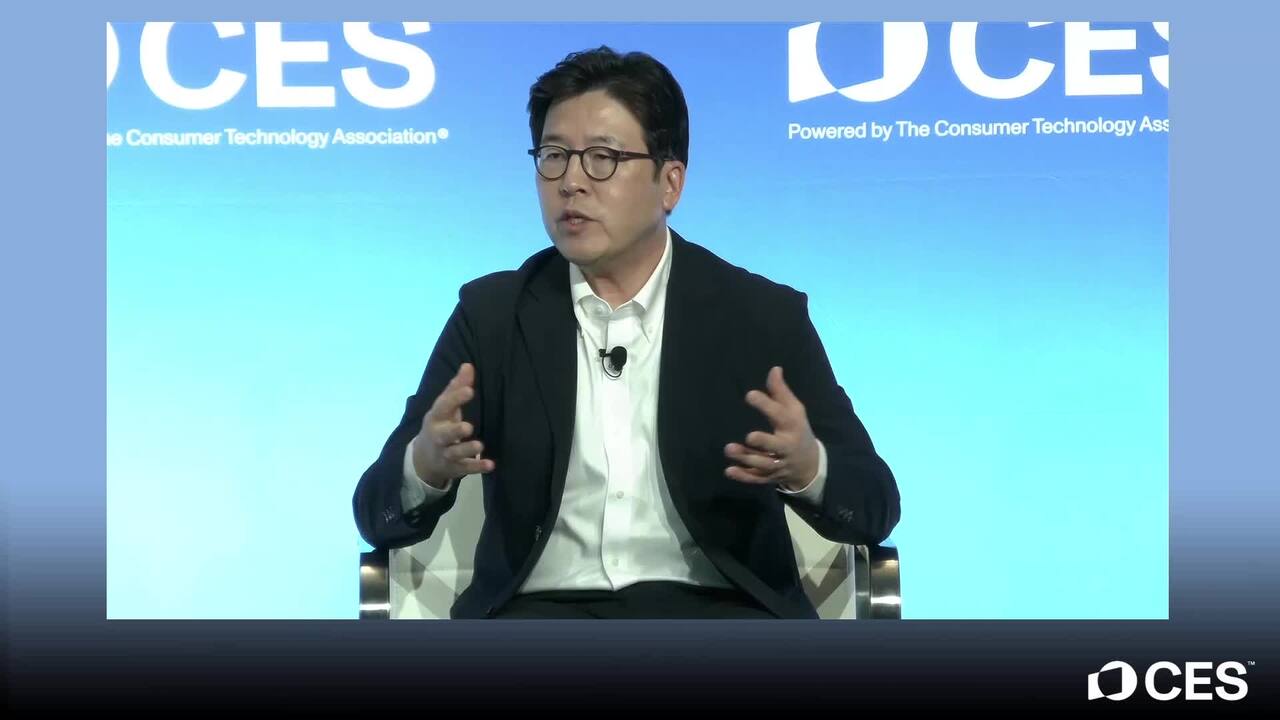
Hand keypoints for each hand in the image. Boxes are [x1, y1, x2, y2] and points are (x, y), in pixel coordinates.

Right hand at [412, 363, 494, 487]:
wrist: (424, 458)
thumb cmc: (440, 425)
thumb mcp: (445, 407)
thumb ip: (456, 387)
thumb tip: (468, 365)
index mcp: (436, 418)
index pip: (443, 407)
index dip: (455, 398)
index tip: (469, 390)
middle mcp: (438, 436)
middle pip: (444, 434)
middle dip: (454, 431)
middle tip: (468, 427)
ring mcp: (445, 453)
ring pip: (454, 453)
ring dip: (467, 449)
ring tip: (479, 445)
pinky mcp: (455, 468)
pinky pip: (466, 468)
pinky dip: (477, 467)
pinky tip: (490, 465)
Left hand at [724, 366, 818, 491]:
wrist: (809, 464)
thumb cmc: (797, 430)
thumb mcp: (794, 410)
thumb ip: (781, 392)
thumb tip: (774, 369)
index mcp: (792, 428)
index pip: (781, 415)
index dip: (767, 405)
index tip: (750, 395)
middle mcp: (786, 447)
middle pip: (776, 446)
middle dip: (764, 442)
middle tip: (749, 436)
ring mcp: (778, 464)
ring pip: (763, 464)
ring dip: (746, 458)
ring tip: (728, 449)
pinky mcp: (769, 477)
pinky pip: (756, 478)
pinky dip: (743, 476)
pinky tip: (729, 470)